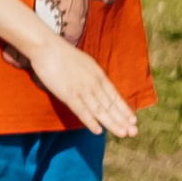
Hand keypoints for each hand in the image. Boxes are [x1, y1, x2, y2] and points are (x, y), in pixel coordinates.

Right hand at [23, 35, 139, 136]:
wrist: (47, 47)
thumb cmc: (62, 53)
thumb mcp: (84, 62)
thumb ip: (91, 75)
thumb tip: (97, 82)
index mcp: (98, 76)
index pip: (115, 96)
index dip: (124, 109)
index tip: (133, 120)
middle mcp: (94, 84)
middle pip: (110, 105)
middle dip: (122, 120)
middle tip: (134, 132)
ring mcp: (82, 89)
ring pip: (100, 110)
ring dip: (112, 123)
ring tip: (122, 134)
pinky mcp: (68, 94)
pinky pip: (81, 110)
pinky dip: (90, 121)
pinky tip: (98, 130)